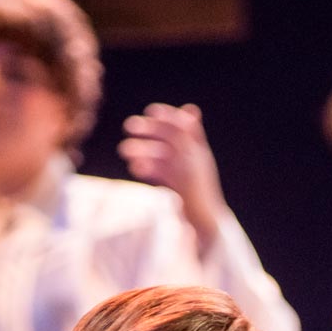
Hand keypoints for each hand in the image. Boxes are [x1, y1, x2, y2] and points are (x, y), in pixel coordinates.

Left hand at [119, 103, 226, 249]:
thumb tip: (188, 113)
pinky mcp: (185, 188)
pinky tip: (134, 167)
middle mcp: (198, 159)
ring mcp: (192, 173)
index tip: (151, 111)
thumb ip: (190, 141)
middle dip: (151, 128)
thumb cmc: (198, 192)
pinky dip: (148, 169)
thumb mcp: (196, 163)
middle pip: (174, 136)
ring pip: (165, 154)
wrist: (209, 219)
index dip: (169, 116)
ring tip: (123, 149)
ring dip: (143, 149)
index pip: (186, 127)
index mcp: (200, 151)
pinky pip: (164, 174)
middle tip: (128, 124)